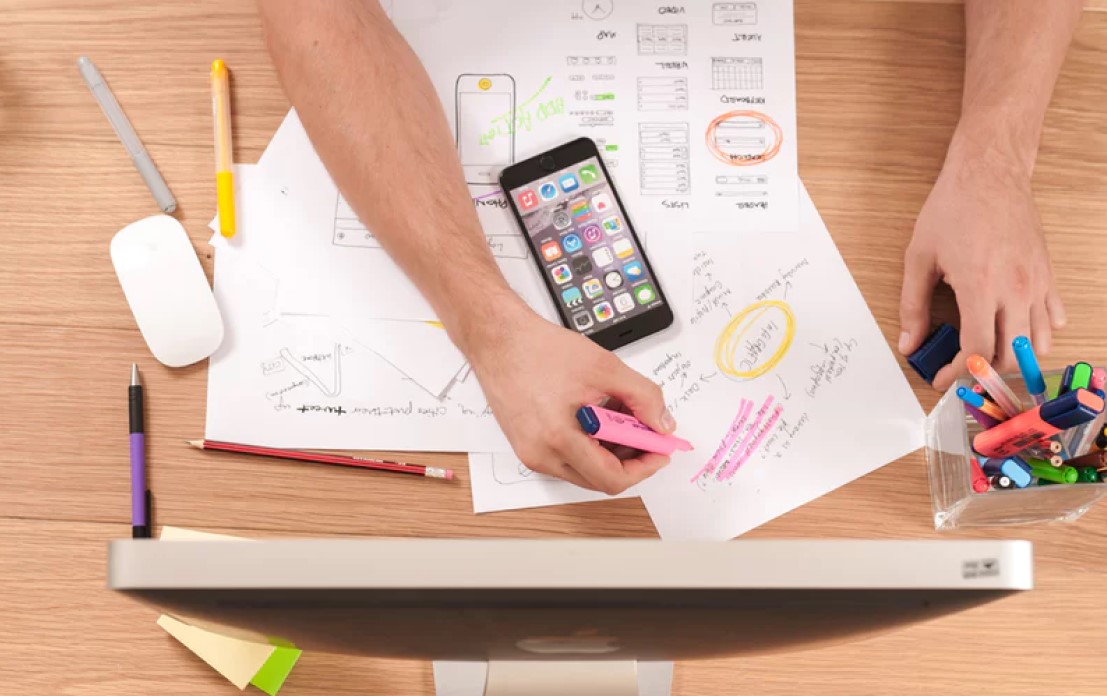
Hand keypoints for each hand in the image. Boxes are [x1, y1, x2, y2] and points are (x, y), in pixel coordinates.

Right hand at [466, 302, 674, 493]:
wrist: (498, 339)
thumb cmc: (538, 349)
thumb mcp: (605, 367)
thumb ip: (643, 397)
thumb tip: (662, 424)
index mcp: (558, 439)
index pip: (612, 479)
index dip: (644, 468)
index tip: (660, 450)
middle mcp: (541, 455)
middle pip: (599, 479)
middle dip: (629, 458)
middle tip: (646, 431)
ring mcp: (531, 453)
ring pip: (584, 469)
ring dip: (610, 450)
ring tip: (619, 415)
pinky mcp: (526, 445)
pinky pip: (567, 458)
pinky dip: (589, 444)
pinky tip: (597, 415)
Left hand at [898, 133, 1065, 389]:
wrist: (990, 173)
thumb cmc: (953, 208)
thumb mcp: (919, 257)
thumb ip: (913, 306)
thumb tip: (909, 343)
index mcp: (980, 287)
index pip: (976, 352)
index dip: (958, 374)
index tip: (941, 378)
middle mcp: (1015, 290)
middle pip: (1009, 357)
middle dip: (983, 373)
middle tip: (960, 370)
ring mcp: (1037, 283)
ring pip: (1038, 344)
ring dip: (1013, 358)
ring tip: (986, 353)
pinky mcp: (1048, 275)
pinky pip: (1053, 318)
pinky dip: (1037, 334)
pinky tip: (1014, 329)